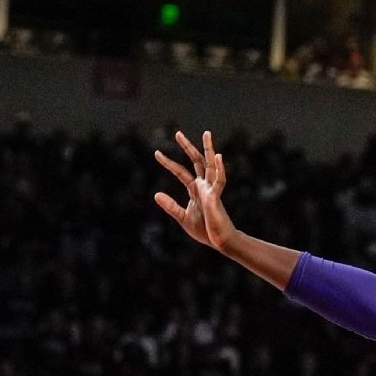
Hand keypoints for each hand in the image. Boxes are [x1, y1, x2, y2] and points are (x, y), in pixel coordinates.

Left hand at [154, 131, 238, 252]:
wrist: (219, 241)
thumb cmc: (205, 230)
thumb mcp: (182, 217)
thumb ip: (171, 205)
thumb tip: (156, 194)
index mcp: (195, 190)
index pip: (180, 172)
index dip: (168, 163)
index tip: (156, 153)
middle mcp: (204, 186)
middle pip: (196, 162)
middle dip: (188, 147)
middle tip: (178, 133)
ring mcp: (211, 189)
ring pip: (210, 165)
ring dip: (208, 149)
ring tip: (207, 134)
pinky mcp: (216, 197)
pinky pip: (219, 180)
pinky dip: (219, 168)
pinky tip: (218, 156)